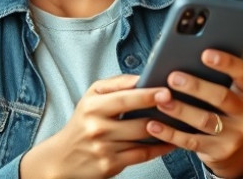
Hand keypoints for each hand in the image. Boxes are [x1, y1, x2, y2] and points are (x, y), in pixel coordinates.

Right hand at [20, 74, 174, 178]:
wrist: (61, 159)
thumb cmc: (83, 123)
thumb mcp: (91, 97)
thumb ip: (115, 84)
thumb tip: (142, 77)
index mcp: (92, 107)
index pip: (123, 99)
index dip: (147, 95)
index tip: (166, 90)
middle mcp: (97, 128)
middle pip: (137, 122)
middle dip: (161, 115)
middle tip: (180, 106)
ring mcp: (104, 149)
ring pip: (142, 139)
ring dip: (165, 131)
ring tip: (182, 121)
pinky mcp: (110, 165)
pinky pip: (141, 155)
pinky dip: (159, 148)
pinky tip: (171, 140)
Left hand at [145, 50, 242, 177]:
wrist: (233, 149)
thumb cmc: (220, 109)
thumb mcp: (225, 91)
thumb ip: (211, 77)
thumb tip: (179, 59)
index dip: (226, 62)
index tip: (205, 53)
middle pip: (222, 96)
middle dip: (196, 86)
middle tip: (173, 78)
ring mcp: (236, 134)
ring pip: (206, 120)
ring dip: (181, 110)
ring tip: (162, 101)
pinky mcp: (220, 151)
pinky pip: (192, 141)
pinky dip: (170, 133)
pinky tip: (154, 125)